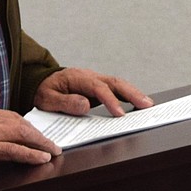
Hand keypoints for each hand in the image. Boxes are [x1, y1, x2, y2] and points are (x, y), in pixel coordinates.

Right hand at [0, 103, 61, 167]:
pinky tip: (41, 158)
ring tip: (52, 151)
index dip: (26, 126)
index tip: (35, 133)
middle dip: (38, 134)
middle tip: (51, 143)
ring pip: (22, 135)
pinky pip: (14, 151)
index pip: (12, 116)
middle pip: (21, 123)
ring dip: (40, 143)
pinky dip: (30, 154)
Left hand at [34, 67, 153, 117]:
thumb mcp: (47, 98)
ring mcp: (96, 81)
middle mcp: (90, 76)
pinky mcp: (99, 88)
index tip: (119, 114)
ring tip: (148, 105)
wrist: (42, 81)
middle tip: (146, 104)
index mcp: (78, 78)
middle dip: (131, 93)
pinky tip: (139, 103)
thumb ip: (65, 102)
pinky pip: (116, 90)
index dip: (110, 101)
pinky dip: (129, 95)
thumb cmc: (44, 90)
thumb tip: (85, 105)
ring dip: (134, 93)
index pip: (98, 88)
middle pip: (114, 82)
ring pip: (118, 84)